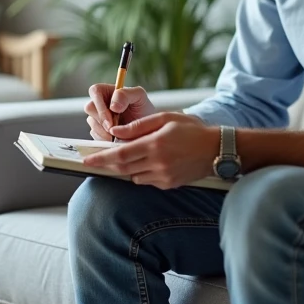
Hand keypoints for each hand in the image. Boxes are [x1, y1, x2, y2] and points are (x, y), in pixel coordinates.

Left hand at [83, 113, 219, 188]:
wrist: (217, 149)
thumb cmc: (192, 129)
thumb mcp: (166, 118)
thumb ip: (138, 126)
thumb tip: (115, 132)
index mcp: (155, 145)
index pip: (120, 155)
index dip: (101, 158)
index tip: (87, 159)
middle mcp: (157, 163)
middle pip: (122, 168)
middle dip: (107, 165)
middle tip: (94, 160)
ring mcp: (163, 176)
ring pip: (133, 176)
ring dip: (125, 168)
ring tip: (128, 156)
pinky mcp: (168, 184)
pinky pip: (146, 180)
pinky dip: (141, 173)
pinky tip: (149, 162)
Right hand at [84, 83, 156, 141]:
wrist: (146, 128)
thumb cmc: (143, 108)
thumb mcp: (139, 96)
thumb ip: (126, 95)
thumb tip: (113, 106)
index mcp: (107, 90)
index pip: (95, 91)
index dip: (100, 106)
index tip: (110, 121)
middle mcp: (99, 102)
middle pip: (90, 108)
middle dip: (102, 122)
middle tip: (115, 131)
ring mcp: (97, 117)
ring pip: (92, 123)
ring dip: (104, 133)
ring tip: (119, 137)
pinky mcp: (97, 131)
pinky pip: (95, 135)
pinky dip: (105, 140)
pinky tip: (116, 140)